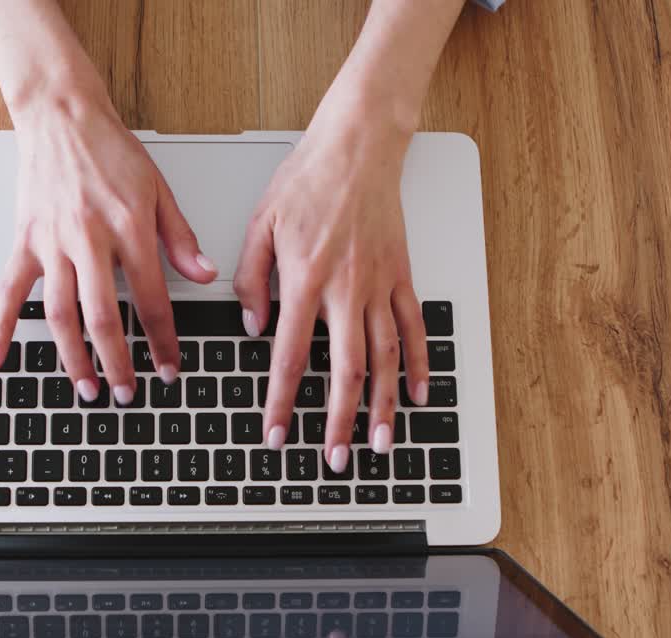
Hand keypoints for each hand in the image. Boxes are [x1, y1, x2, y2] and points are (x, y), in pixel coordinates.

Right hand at [0, 99, 216, 402]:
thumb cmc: (111, 150)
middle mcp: (89, 240)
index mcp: (129, 229)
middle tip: (127, 394)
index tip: (170, 368)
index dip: (163, 340)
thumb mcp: (160, 190)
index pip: (152, 300)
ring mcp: (52, 243)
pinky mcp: (24, 241)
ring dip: (72, 358)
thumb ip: (181, 238)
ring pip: (60, 313)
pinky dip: (0, 328)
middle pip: (103, 317)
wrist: (62, 116)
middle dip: (117, 362)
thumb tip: (205, 275)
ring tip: (85, 388)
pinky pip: (9, 292)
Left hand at [233, 118, 428, 471]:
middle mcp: (347, 289)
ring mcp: (380, 285)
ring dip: (383, 406)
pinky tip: (417, 394)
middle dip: (340, 422)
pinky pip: (414, 328)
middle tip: (336, 458)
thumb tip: (255, 328)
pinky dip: (419, 364)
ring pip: (385, 358)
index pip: (291, 357)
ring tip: (381, 443)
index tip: (277, 434)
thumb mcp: (260, 225)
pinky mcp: (402, 276)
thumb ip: (251, 281)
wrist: (359, 146)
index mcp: (305, 280)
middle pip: (346, 371)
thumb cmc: (308, 180)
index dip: (283, 403)